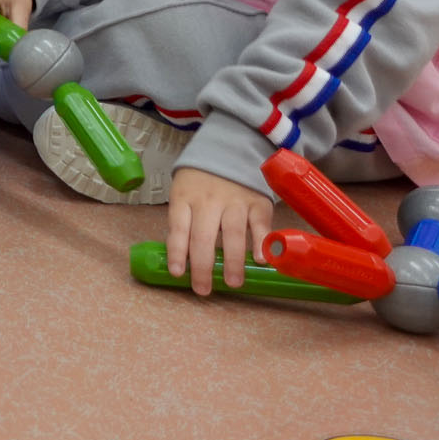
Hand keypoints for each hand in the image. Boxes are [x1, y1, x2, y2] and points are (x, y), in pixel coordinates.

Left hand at [167, 167, 273, 295]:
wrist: (229, 150)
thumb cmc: (201, 181)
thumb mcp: (184, 193)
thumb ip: (184, 221)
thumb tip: (182, 259)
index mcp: (185, 198)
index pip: (178, 228)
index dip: (177, 252)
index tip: (178, 274)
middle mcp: (208, 200)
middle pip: (203, 237)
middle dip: (202, 267)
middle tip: (203, 289)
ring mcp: (234, 201)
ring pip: (232, 234)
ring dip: (232, 262)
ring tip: (233, 283)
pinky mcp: (257, 202)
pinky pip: (259, 224)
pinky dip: (261, 242)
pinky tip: (261, 260)